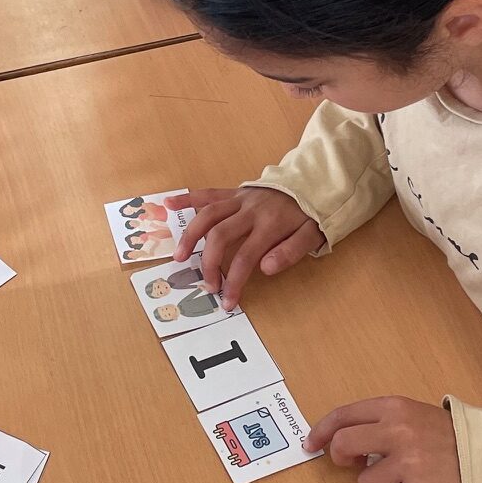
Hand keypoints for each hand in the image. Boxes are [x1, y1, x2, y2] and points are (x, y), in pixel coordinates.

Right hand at [174, 186, 322, 307]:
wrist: (313, 181)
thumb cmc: (310, 214)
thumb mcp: (312, 235)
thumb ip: (290, 252)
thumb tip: (265, 269)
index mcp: (270, 225)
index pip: (245, 257)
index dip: (233, 282)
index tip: (228, 301)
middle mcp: (250, 211)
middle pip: (220, 236)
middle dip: (209, 263)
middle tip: (207, 285)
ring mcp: (239, 199)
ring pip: (208, 214)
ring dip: (190, 235)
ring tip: (178, 256)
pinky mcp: (234, 192)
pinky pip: (208, 193)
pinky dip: (187, 198)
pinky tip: (168, 203)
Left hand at [305, 396, 462, 482]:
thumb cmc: (442, 434)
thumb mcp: (410, 413)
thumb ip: (377, 422)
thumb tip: (338, 442)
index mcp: (393, 407)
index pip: (343, 416)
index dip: (321, 431)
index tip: (311, 444)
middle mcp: (397, 431)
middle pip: (344, 446)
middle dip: (341, 459)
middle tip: (353, 464)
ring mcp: (407, 462)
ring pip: (364, 482)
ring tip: (401, 475)